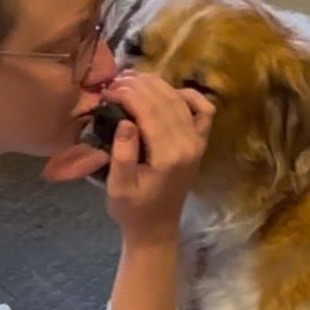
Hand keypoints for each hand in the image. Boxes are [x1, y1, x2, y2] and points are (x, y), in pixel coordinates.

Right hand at [103, 73, 215, 244]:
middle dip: (137, 84)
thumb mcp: (118, 187)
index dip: (126, 93)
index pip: (148, 109)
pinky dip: (187, 95)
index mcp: (169, 155)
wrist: (157, 228)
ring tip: (130, 81)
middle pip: (164, 98)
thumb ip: (123, 154)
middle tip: (114, 81)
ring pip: (180, 98)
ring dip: (155, 84)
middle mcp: (189, 144)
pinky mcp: (200, 142)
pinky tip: (167, 92)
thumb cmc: (133, 210)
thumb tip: (126, 121)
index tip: (106, 89)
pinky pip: (203, 109)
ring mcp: (198, 142)